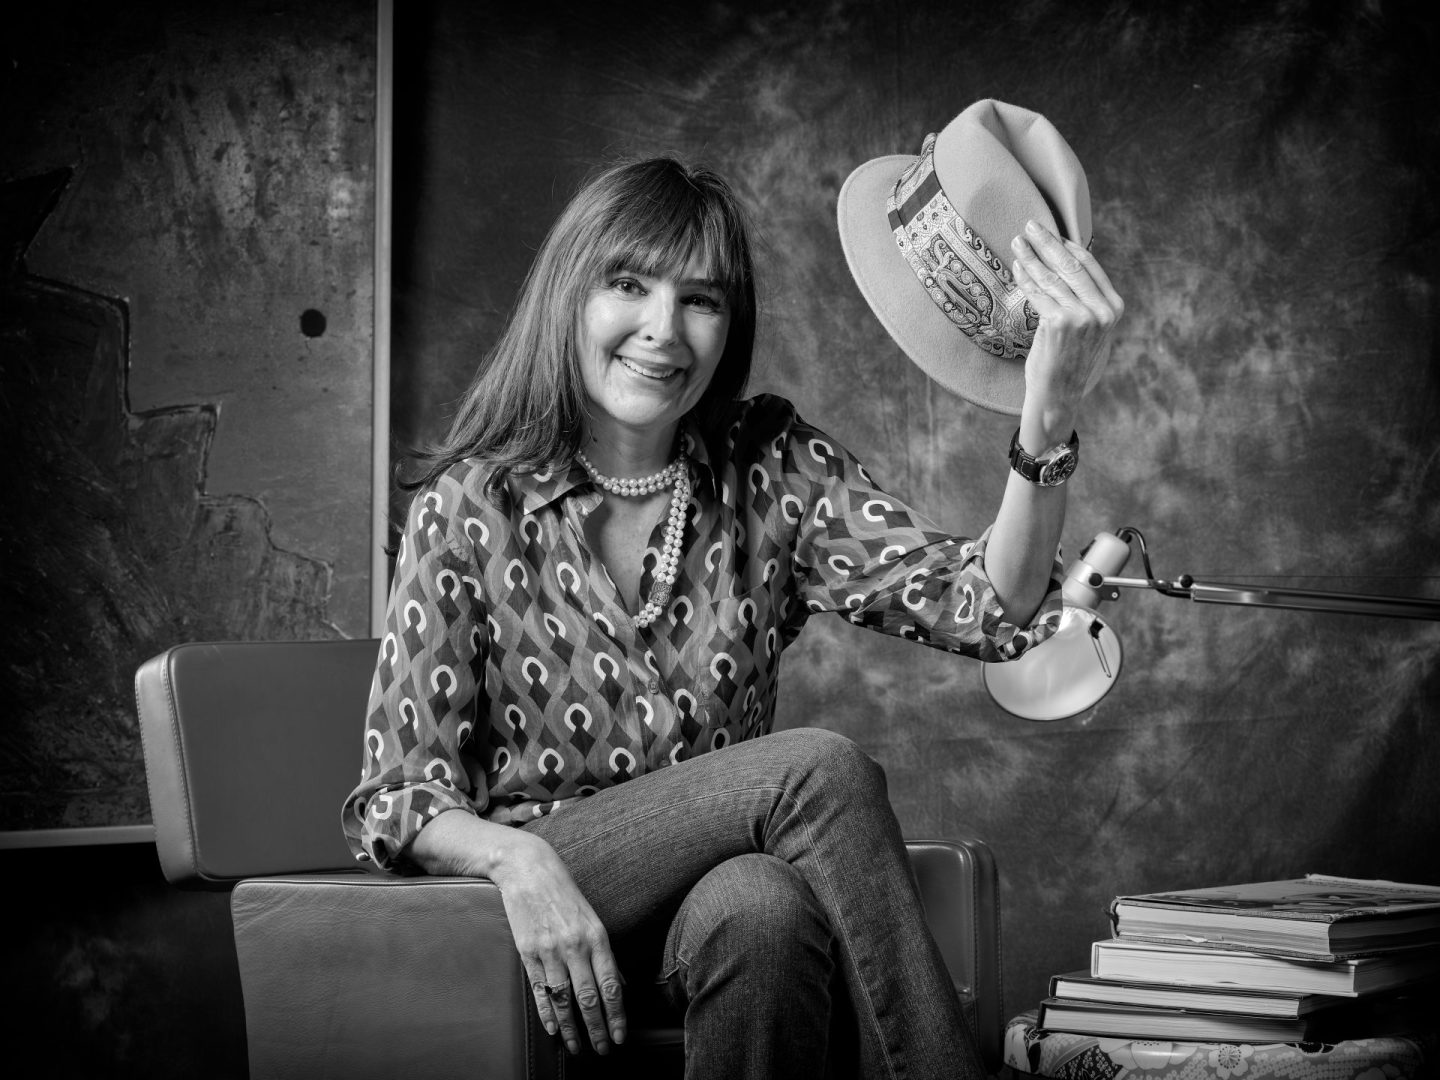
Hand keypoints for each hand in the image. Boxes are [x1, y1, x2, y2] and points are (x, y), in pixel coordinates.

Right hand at [490, 830, 626, 1055]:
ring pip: (564, 999)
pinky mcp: (527, 952)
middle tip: (603, 1050)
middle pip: (589, 998)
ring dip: (572, 1028)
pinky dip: (547, 1013)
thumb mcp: (593, 920)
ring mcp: (549, 951)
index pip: (611, 985)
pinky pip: (539, 990)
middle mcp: (575, 946)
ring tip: (578, 1047)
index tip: (621, 1036)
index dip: (617, 1015)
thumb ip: (605, 954)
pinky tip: (553, 1029)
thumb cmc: (565, 895)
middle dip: (598, 1029)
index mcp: (597, 937)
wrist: (529, 871)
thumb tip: (620, 986)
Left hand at [1011, 219, 1123, 437]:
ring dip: (1032, 257)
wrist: (1058, 396)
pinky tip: (1017, 267)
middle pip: (1070, 266)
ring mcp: (1082, 317)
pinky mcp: (1060, 323)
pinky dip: (1025, 278)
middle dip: (1047, 243)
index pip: (1089, 266)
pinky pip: (1038, 294)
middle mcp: (1102, 311)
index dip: (1068, 246)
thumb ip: (1083, 300)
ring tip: (1017, 243)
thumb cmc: (1067, 361)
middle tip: (1029, 226)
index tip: (1052, 234)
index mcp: (1114, 307)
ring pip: (1052, 278)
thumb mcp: (1086, 328)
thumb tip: (1061, 263)